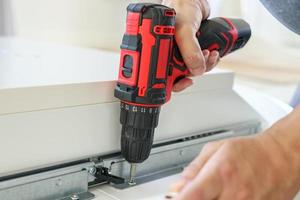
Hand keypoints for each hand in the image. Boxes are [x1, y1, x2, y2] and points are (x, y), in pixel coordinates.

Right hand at [162, 0, 219, 91]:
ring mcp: (180, 52)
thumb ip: (189, 49)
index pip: (162, 75)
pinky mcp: (192, 49)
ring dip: (205, 65)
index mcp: (159, 50)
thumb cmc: (180, 6)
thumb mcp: (184, 29)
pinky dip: (208, 60)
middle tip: (201, 63)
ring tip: (210, 54)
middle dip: (194, 71)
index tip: (185, 81)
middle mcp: (168, 52)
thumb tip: (195, 68)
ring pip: (192, 69)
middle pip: (180, 74)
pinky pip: (200, 61)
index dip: (174, 82)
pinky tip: (212, 53)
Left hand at [169, 107, 299, 199]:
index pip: (191, 196)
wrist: (281, 158)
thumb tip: (178, 186)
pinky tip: (226, 196)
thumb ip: (194, 169)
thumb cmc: (251, 152)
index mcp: (221, 174)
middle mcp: (234, 194)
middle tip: (195, 192)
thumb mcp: (216, 149)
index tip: (173, 198)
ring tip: (214, 191)